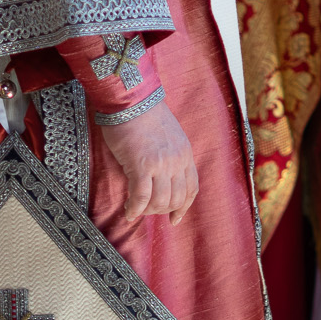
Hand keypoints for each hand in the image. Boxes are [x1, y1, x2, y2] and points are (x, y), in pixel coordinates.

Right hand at [99, 97, 199, 224]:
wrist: (132, 101)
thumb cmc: (145, 116)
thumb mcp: (170, 136)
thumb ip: (171, 156)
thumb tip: (163, 178)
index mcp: (186, 154)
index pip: (192, 188)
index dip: (183, 207)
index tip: (174, 219)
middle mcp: (177, 161)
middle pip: (176, 199)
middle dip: (162, 211)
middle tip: (147, 210)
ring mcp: (161, 165)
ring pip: (160, 202)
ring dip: (147, 211)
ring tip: (135, 208)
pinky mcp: (142, 166)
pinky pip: (141, 198)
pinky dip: (135, 209)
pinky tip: (128, 211)